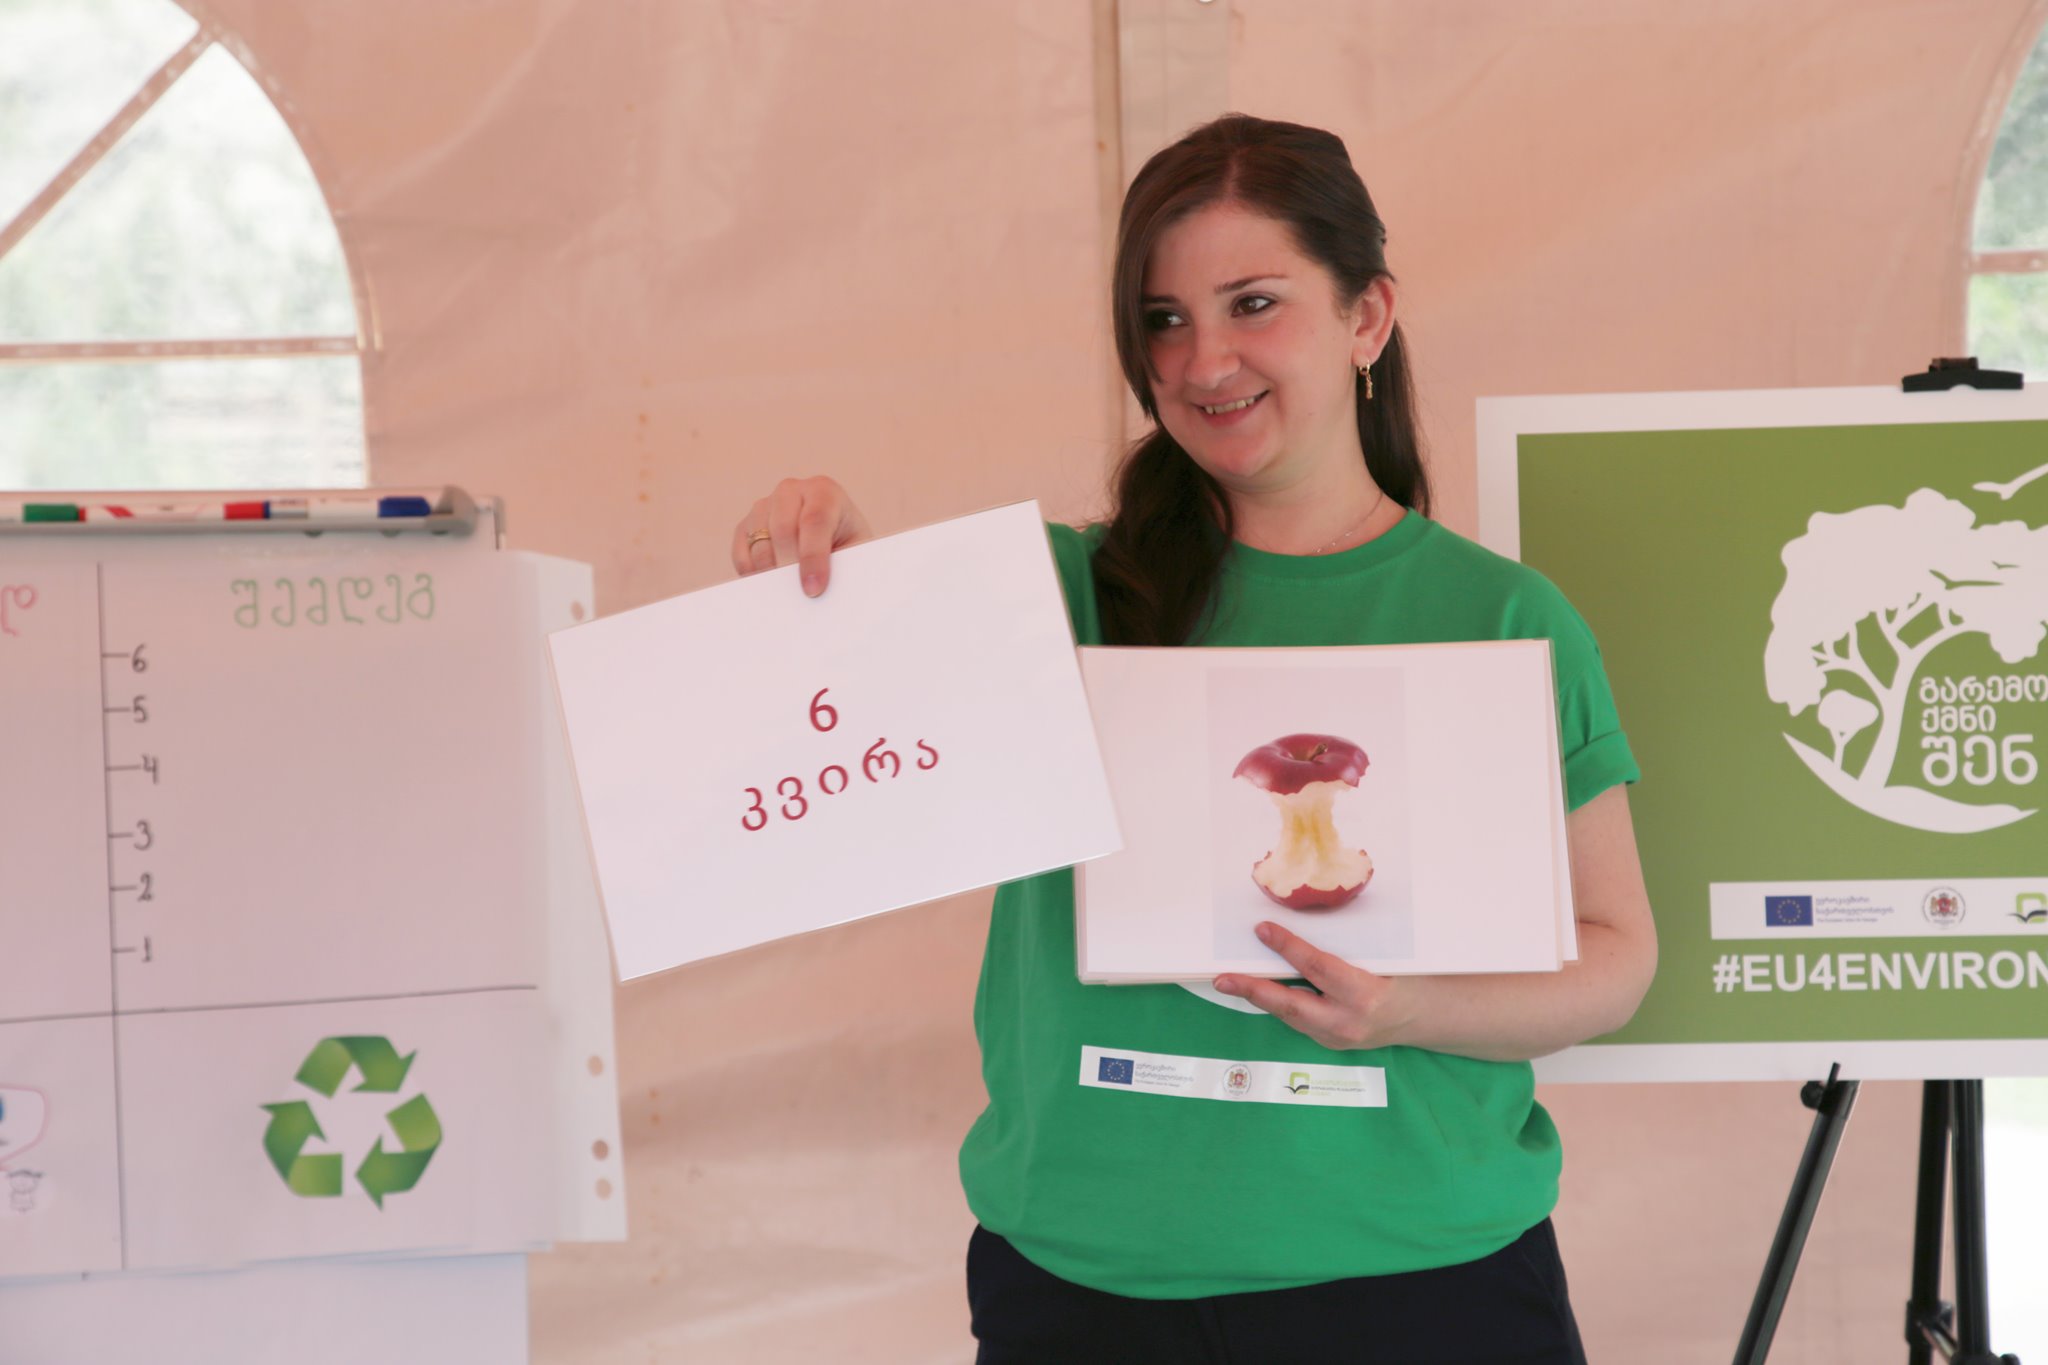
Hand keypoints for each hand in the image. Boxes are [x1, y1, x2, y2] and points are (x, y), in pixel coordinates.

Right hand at [730, 477, 873, 596]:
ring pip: (759, 542)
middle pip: (782, 529)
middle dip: (790, 567)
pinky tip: (770, 585)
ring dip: (771, 573)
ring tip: (787, 595)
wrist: (834, 544)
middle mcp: (790, 492)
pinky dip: (753, 574)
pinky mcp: (745, 527)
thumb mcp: (857, 552)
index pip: (815, 520)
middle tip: (799, 596)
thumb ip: (844, 564)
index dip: (813, 557)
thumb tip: (821, 589)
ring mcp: (764, 507)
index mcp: (824, 491)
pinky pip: (741, 553)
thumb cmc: (848, 548)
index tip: (814, 589)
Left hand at [1212, 921, 1418, 1050]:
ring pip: (1290, 1016)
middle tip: (1223, 978)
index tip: (1263, 929)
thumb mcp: (1384, 959)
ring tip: (1231, 983)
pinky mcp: (1331, 1043)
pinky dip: (1279, 1004)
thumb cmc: (1406, 979)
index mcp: (1366, 995)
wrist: (1424, 1018)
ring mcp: (1338, 1038)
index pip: (1318, 968)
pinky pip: (1299, 1021)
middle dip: (1254, 990)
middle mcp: (1348, 1022)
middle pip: (1292, 1005)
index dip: (1288, 948)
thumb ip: (1347, 949)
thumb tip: (1303, 925)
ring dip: (1260, 997)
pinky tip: (1261, 992)